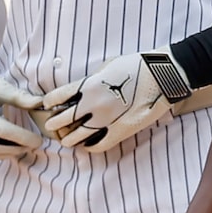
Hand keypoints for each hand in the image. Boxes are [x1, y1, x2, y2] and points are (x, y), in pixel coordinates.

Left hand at [40, 48, 191, 152]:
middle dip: (54, 123)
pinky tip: (86, 145)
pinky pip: (97, 146)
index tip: (49, 105)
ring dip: (68, 138)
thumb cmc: (136, 65)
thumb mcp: (107, 66)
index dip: (50, 103)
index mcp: (88, 85)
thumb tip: (80, 89)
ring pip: (76, 137)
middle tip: (52, 125)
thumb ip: (91, 80)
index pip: (57, 98)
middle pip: (62, 120)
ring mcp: (106, 120)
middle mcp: (93, 104)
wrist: (162, 75)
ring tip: (66, 139)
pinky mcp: (119, 132)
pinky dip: (88, 147)